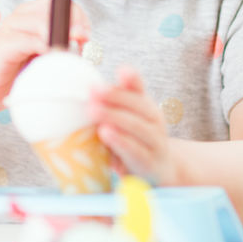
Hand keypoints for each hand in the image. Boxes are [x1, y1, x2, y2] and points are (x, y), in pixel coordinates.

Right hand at [0, 0, 88, 114]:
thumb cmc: (15, 73)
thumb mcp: (43, 58)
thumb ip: (60, 47)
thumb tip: (85, 45)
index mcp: (34, 15)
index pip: (63, 4)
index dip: (79, 18)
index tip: (87, 38)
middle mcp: (22, 16)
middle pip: (56, 8)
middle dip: (74, 25)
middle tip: (82, 45)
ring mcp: (10, 27)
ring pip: (44, 22)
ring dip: (61, 38)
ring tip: (68, 55)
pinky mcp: (3, 43)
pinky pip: (29, 40)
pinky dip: (44, 47)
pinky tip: (50, 57)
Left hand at [89, 65, 176, 185]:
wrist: (159, 170)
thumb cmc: (134, 141)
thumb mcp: (124, 120)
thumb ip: (109, 105)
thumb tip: (83, 89)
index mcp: (146, 105)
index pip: (139, 88)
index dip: (132, 78)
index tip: (120, 71)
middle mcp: (155, 120)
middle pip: (137, 104)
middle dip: (114, 97)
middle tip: (91, 91)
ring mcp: (156, 141)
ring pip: (137, 126)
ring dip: (114, 116)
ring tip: (93, 110)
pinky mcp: (150, 162)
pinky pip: (136, 150)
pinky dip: (120, 141)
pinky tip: (105, 133)